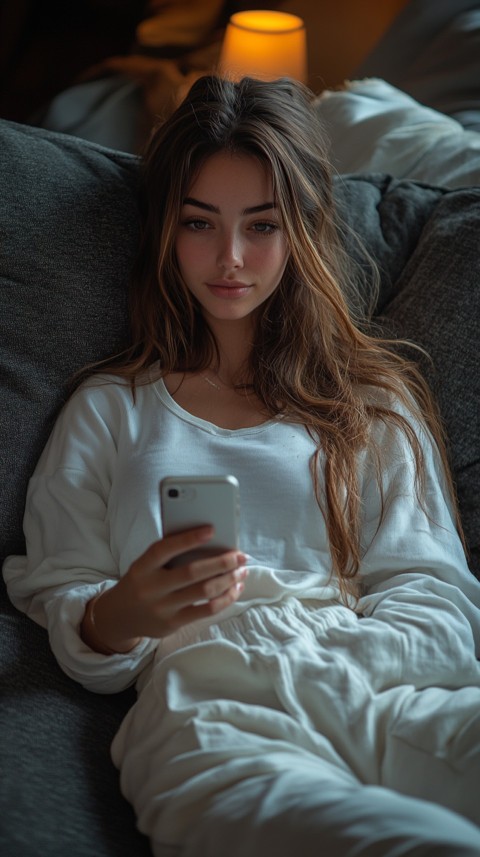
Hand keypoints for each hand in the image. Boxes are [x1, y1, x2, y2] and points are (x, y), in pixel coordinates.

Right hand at [81, 526, 247, 653]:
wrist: (120, 616)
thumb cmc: (141, 582)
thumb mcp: (144, 566)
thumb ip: (167, 555)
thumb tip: (208, 541)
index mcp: (142, 567)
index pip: (164, 549)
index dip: (188, 539)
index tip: (212, 529)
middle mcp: (150, 588)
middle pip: (192, 572)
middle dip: (221, 562)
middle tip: (240, 555)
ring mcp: (162, 608)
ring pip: (203, 592)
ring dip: (228, 580)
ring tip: (241, 571)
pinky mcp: (173, 624)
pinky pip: (206, 611)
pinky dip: (225, 598)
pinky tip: (235, 589)